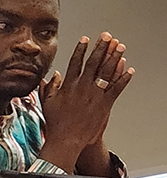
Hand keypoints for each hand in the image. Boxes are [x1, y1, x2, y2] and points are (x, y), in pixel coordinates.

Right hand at [38, 33, 133, 171]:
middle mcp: (82, 88)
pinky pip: (116, 89)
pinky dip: (123, 79)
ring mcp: (94, 95)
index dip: (81, 49)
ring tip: (119, 46)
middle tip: (107, 36)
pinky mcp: (104, 104)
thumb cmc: (55, 123)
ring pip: (107, 72)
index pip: (76, 63)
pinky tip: (129, 70)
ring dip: (114, 58)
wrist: (66, 140)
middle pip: (94, 63)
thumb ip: (49, 87)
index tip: (86, 39)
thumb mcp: (47, 103)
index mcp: (68, 86)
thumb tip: (53, 76)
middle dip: (101, 48)